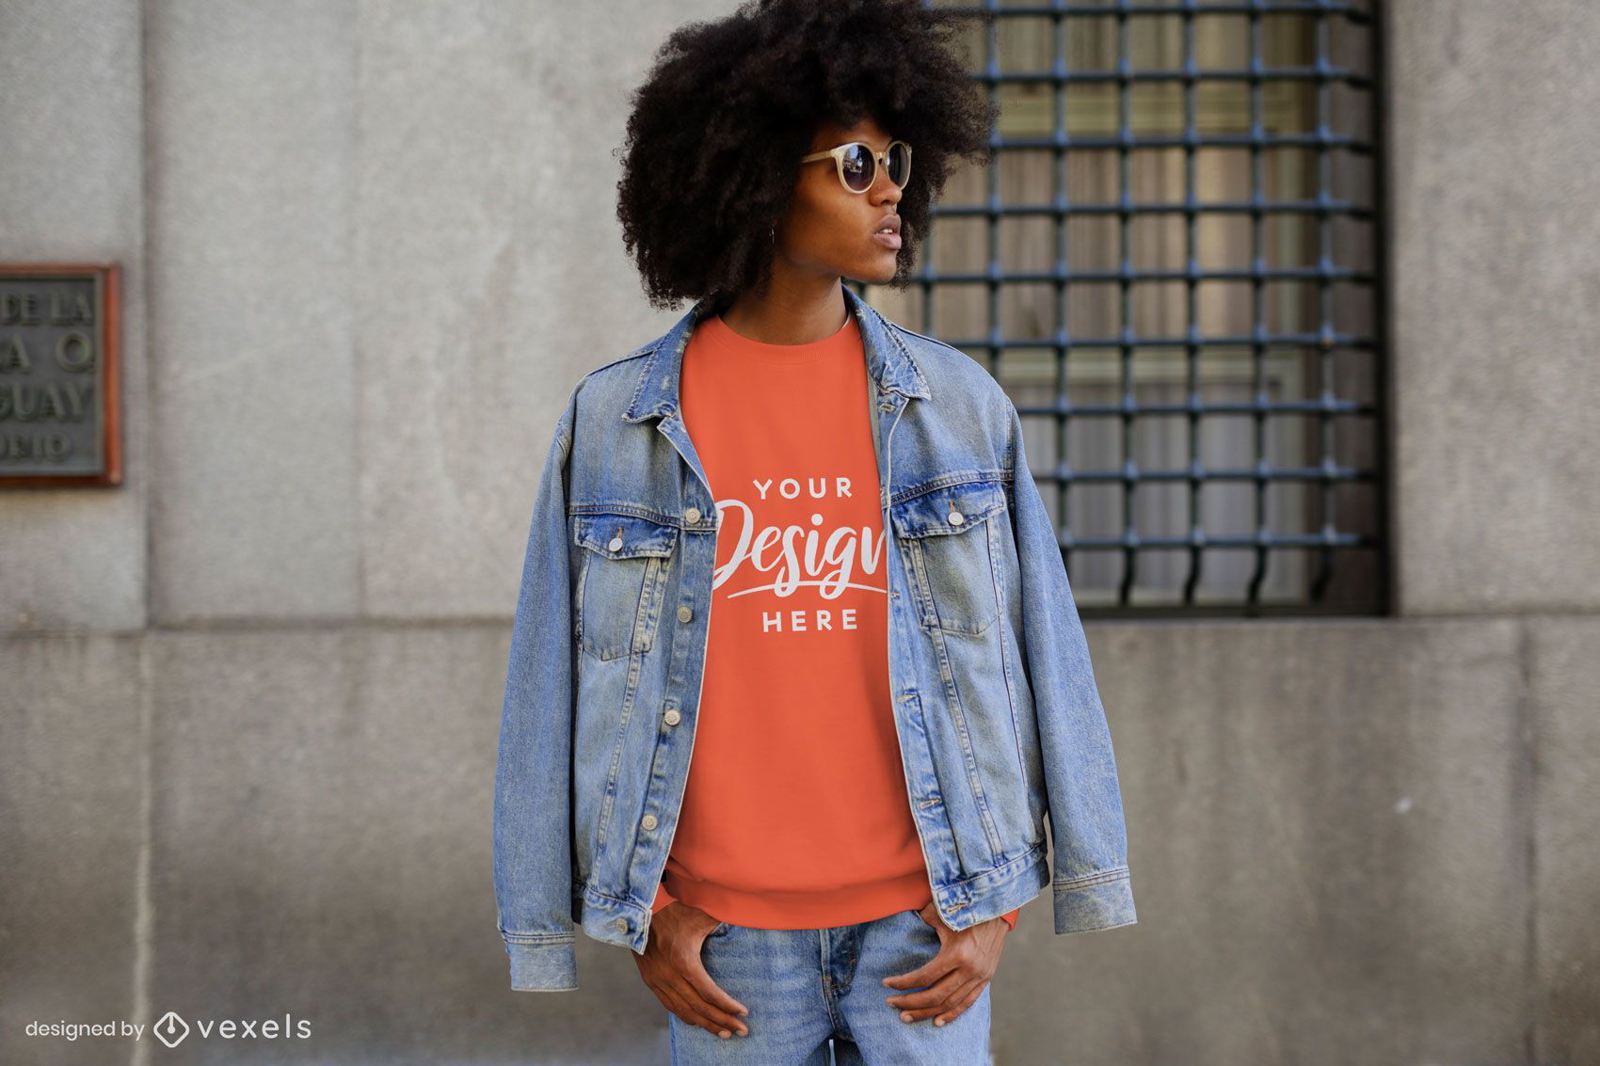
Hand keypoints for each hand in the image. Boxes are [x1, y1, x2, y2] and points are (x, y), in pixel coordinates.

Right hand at [635, 902, 750, 1039]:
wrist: (641, 909)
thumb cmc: (675, 909)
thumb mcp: (702, 914)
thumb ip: (724, 919)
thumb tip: (749, 916)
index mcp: (684, 961)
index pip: (710, 993)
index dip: (728, 1006)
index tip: (743, 1013)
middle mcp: (670, 975)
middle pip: (699, 1008)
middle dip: (722, 1021)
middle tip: (741, 1031)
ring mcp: (658, 980)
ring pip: (684, 1011)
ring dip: (705, 1024)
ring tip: (723, 1032)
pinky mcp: (650, 980)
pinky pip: (669, 1006)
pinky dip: (685, 1016)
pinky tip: (698, 1022)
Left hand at [881, 901, 1008, 1026]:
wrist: (997, 907)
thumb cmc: (964, 906)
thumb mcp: (941, 912)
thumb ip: (922, 921)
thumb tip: (906, 926)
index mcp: (957, 953)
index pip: (924, 977)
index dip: (903, 983)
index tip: (886, 983)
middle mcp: (969, 969)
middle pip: (935, 996)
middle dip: (910, 1002)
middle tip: (891, 1004)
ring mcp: (979, 976)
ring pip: (950, 1004)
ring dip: (926, 1013)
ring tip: (906, 1017)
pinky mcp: (986, 978)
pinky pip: (968, 1003)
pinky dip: (952, 1014)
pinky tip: (937, 1022)